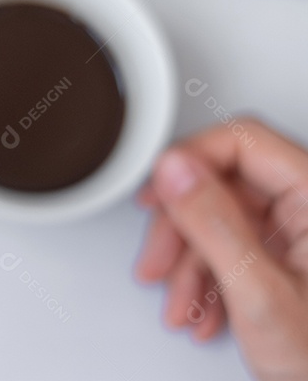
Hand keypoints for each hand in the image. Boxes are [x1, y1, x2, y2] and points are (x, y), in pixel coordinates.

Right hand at [136, 118, 307, 380]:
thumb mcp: (259, 293)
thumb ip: (213, 224)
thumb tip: (174, 169)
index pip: (243, 142)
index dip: (190, 162)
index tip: (158, 193)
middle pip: (226, 185)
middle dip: (182, 228)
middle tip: (159, 259)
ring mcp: (304, 235)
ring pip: (225, 219)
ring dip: (190, 261)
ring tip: (180, 301)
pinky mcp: (295, 260)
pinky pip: (239, 247)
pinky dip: (211, 276)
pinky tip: (204, 308)